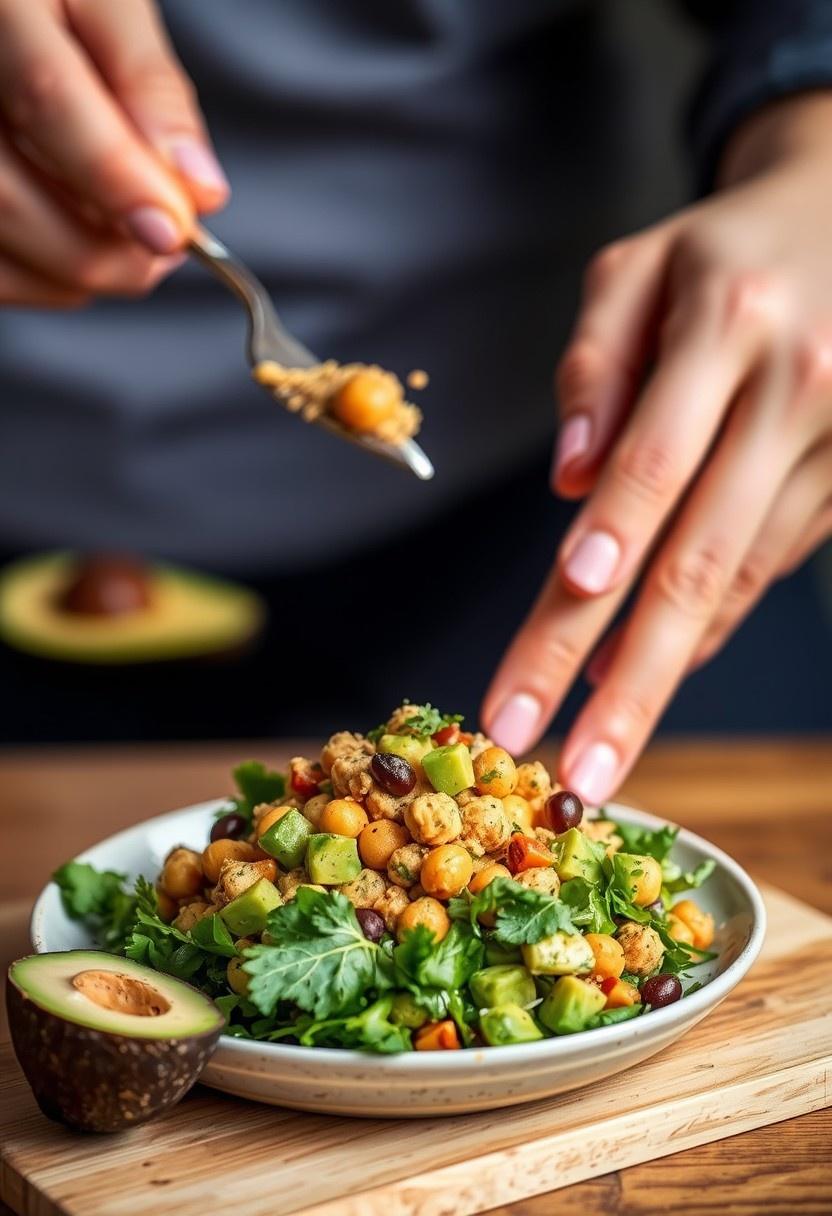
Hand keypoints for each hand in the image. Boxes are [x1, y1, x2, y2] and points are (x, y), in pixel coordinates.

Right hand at [0, 0, 227, 306]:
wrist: (6, 10)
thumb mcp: (107, 6)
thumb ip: (149, 88)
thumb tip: (198, 189)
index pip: (46, 98)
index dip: (116, 178)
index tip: (173, 230)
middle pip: (8, 199)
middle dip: (105, 250)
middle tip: (168, 241)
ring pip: (3, 255)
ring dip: (79, 272)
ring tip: (128, 235)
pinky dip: (46, 278)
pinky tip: (78, 240)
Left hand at [482, 93, 831, 803]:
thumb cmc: (719, 254)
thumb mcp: (638, 269)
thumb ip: (592, 366)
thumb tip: (569, 484)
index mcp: (729, 324)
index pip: (657, 455)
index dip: (613, 541)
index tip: (565, 612)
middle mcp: (796, 390)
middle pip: (700, 556)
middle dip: (630, 676)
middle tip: (571, 766)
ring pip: (737, 581)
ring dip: (662, 673)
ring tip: (596, 748)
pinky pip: (766, 569)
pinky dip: (706, 628)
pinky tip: (648, 678)